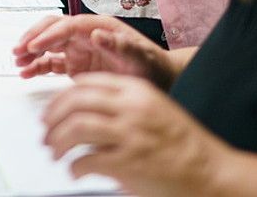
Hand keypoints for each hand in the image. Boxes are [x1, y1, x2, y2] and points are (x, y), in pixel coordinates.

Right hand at [13, 15, 177, 87]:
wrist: (159, 81)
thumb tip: (96, 33)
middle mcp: (85, 35)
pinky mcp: (75, 66)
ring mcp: (78, 50)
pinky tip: (26, 73)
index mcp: (98, 27)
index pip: (67, 26)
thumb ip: (120, 44)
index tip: (33, 47)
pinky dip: (37, 67)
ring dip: (31, 52)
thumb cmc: (152, 66)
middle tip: (19, 51)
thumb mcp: (140, 56)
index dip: (48, 36)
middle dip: (33, 38)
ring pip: (47, 46)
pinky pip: (51, 63)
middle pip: (52, 29)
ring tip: (18, 63)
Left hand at [42, 73, 228, 195]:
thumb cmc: (184, 145)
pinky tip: (74, 171)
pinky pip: (87, 161)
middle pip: (74, 102)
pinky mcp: (129, 162)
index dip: (61, 97)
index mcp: (137, 91)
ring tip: (54, 152)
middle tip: (45, 132)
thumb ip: (123, 106)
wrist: (211, 172)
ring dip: (57, 141)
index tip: (51, 110)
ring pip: (75, 128)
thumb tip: (86, 114)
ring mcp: (130, 134)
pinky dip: (74, 167)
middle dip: (52, 118)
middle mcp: (131, 108)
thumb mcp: (155, 110)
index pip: (86, 84)